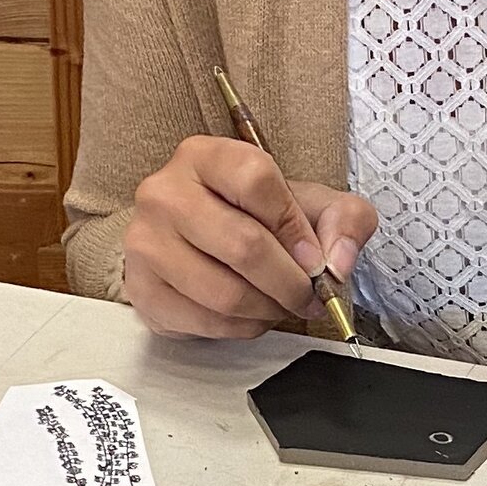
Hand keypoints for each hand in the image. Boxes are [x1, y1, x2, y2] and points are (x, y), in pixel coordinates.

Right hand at [121, 136, 377, 338]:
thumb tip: (338, 264)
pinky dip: (242, 328)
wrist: (195, 246)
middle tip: (308, 297)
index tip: (314, 258)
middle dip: (289, 283)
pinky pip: (205, 321)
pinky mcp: (141, 289)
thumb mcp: (310, 204)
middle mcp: (164, 192)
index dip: (295, 226)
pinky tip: (251, 316)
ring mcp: (145, 243)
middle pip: (243, 244)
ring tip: (281, 306)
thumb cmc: (254, 219)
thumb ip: (344, 220)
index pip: (255, 179)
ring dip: (268, 310)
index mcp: (205, 157)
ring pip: (224, 293)